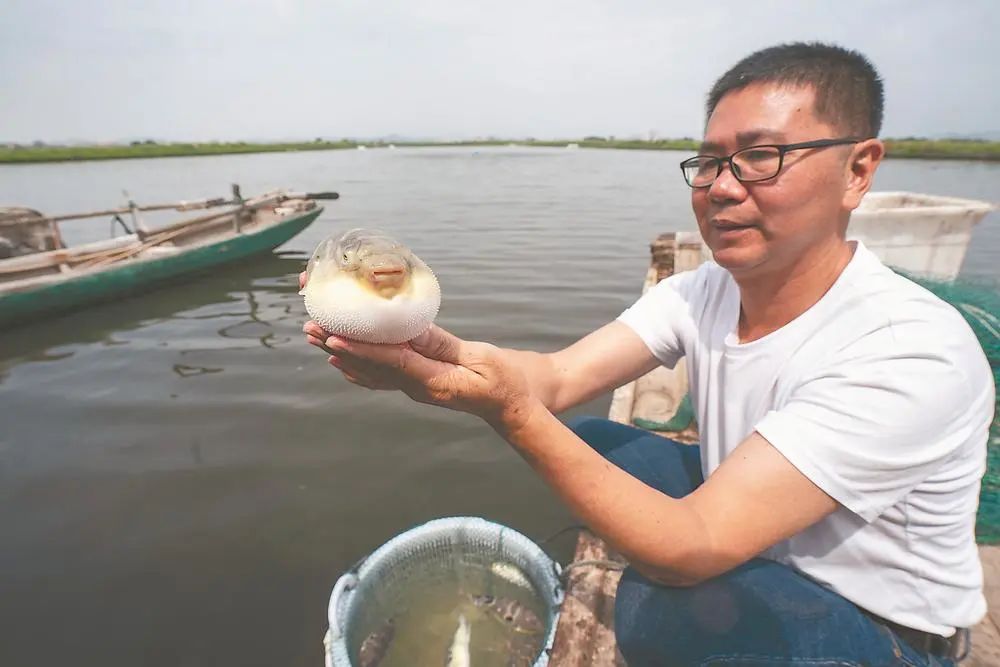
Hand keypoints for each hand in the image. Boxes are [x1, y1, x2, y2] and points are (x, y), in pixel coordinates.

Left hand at [302, 319, 536, 433]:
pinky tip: (337, 355)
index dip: (361, 350)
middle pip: (370, 367)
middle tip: (311, 328)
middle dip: (339, 346)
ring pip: (369, 371)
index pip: (391, 364)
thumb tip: (411, 328)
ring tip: (314, 334)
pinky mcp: (416, 384)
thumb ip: (444, 344)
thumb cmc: (503, 380)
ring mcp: (414, 389)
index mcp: (434, 383)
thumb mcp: (480, 359)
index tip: (335, 338)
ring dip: (340, 352)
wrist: (511, 405)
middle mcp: (417, 388)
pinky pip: (379, 375)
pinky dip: (355, 363)